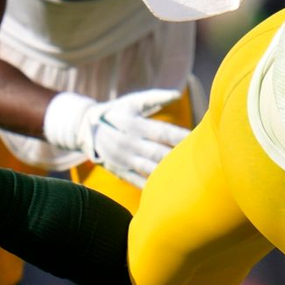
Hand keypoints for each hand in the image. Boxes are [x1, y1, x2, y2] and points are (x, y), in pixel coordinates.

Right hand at [44, 89, 190, 187]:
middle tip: (200, 161)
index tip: (197, 139)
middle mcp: (128, 143)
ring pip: (148, 169)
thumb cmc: (116, 112)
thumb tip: (177, 93)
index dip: (179, 137)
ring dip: (167, 174)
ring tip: (188, 178)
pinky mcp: (119, 171)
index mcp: (134, 125)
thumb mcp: (132, 102)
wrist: (83, 129)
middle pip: (157, 153)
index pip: (161, 132)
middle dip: (178, 157)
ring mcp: (123, 159)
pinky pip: (137, 181)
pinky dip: (152, 186)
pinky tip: (169, 190)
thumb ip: (155, 98)